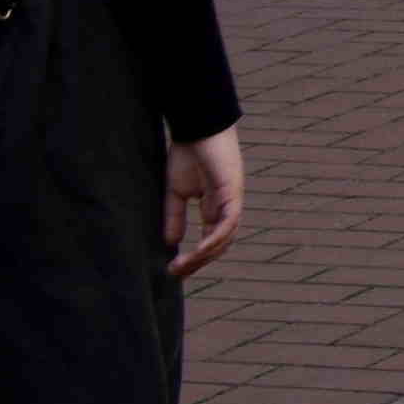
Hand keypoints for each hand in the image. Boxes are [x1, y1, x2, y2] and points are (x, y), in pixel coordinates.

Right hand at [162, 129, 245, 282]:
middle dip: (198, 263)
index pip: (210, 241)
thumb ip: (175, 217)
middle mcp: (226, 208)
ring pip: (224, 238)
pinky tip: (198, 250)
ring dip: (203, 256)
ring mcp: (232, 201)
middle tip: (175, 274)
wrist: (196, 128)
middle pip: (219, 245)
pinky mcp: (233, 193)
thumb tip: (171, 243)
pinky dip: (214, 238)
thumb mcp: (176, 192)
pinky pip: (228, 223)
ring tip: (181, 267)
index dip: (195, 258)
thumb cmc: (187, 155)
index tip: (174, 272)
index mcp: (215, 208)